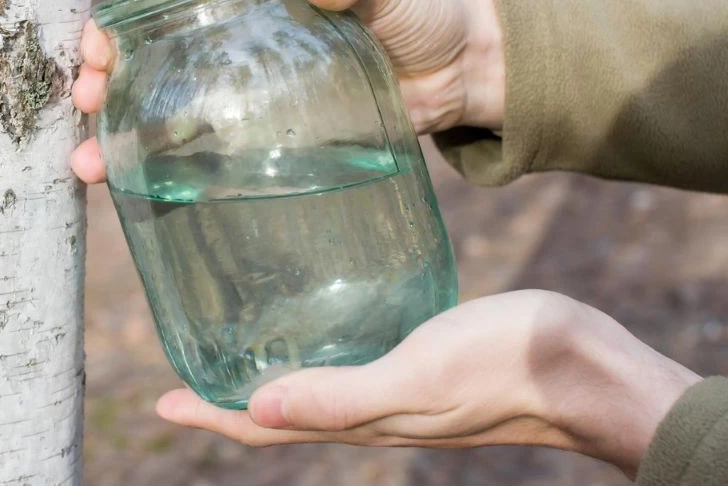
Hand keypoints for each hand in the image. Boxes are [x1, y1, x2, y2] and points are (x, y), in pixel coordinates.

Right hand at [71, 0, 505, 184]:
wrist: (462, 74)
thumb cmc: (419, 13)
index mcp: (246, 11)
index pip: (161, 17)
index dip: (117, 33)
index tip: (96, 54)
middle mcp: (235, 60)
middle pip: (148, 75)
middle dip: (103, 93)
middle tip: (84, 115)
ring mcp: (250, 108)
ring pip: (167, 124)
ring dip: (121, 144)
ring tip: (92, 169)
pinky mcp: (273, 150)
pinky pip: (210, 162)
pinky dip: (170, 179)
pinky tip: (143, 199)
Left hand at [154, 291, 698, 477]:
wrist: (583, 367)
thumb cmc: (504, 368)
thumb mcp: (416, 378)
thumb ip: (340, 396)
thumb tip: (255, 409)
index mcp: (359, 419)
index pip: (264, 428)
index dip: (211, 417)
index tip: (162, 401)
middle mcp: (368, 408)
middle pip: (279, 411)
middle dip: (229, 396)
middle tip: (187, 369)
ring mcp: (393, 385)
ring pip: (313, 387)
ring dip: (268, 373)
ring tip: (237, 344)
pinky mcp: (418, 356)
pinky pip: (351, 359)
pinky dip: (319, 348)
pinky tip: (320, 317)